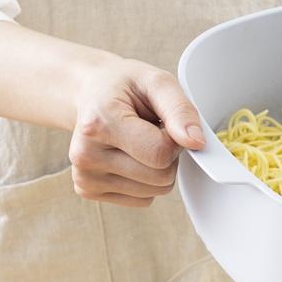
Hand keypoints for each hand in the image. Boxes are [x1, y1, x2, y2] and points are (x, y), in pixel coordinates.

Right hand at [69, 57, 205, 206]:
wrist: (90, 94)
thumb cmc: (124, 87)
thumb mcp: (157, 82)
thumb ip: (180, 110)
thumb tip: (197, 143)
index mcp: (98, 124)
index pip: (160, 154)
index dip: (175, 140)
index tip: (163, 122)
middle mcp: (84, 156)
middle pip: (160, 178)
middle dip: (167, 155)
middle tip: (149, 130)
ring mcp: (85, 178)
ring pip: (155, 192)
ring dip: (158, 168)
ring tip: (138, 140)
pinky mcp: (89, 191)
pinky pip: (143, 199)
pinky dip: (146, 180)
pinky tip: (129, 155)